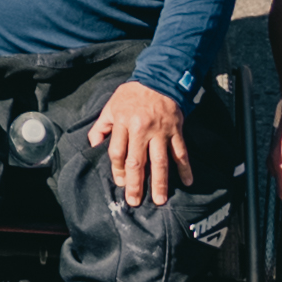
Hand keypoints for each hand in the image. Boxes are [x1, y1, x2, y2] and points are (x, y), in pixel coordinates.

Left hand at [83, 80, 190, 205]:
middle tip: (134, 201)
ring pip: (160, 161)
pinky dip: (186, 167)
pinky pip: (181, 152)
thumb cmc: (132, 95)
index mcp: (123, 122)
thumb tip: (93, 145)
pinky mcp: (176, 131)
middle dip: (135, 184)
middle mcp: (141, 128)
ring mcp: (161, 131)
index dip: (118, 169)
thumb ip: (101, 126)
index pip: (118, 152)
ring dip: (159, 182)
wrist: (159, 79)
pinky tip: (188, 182)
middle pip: (137, 161)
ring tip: (159, 200)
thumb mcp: (111, 106)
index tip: (120, 182)